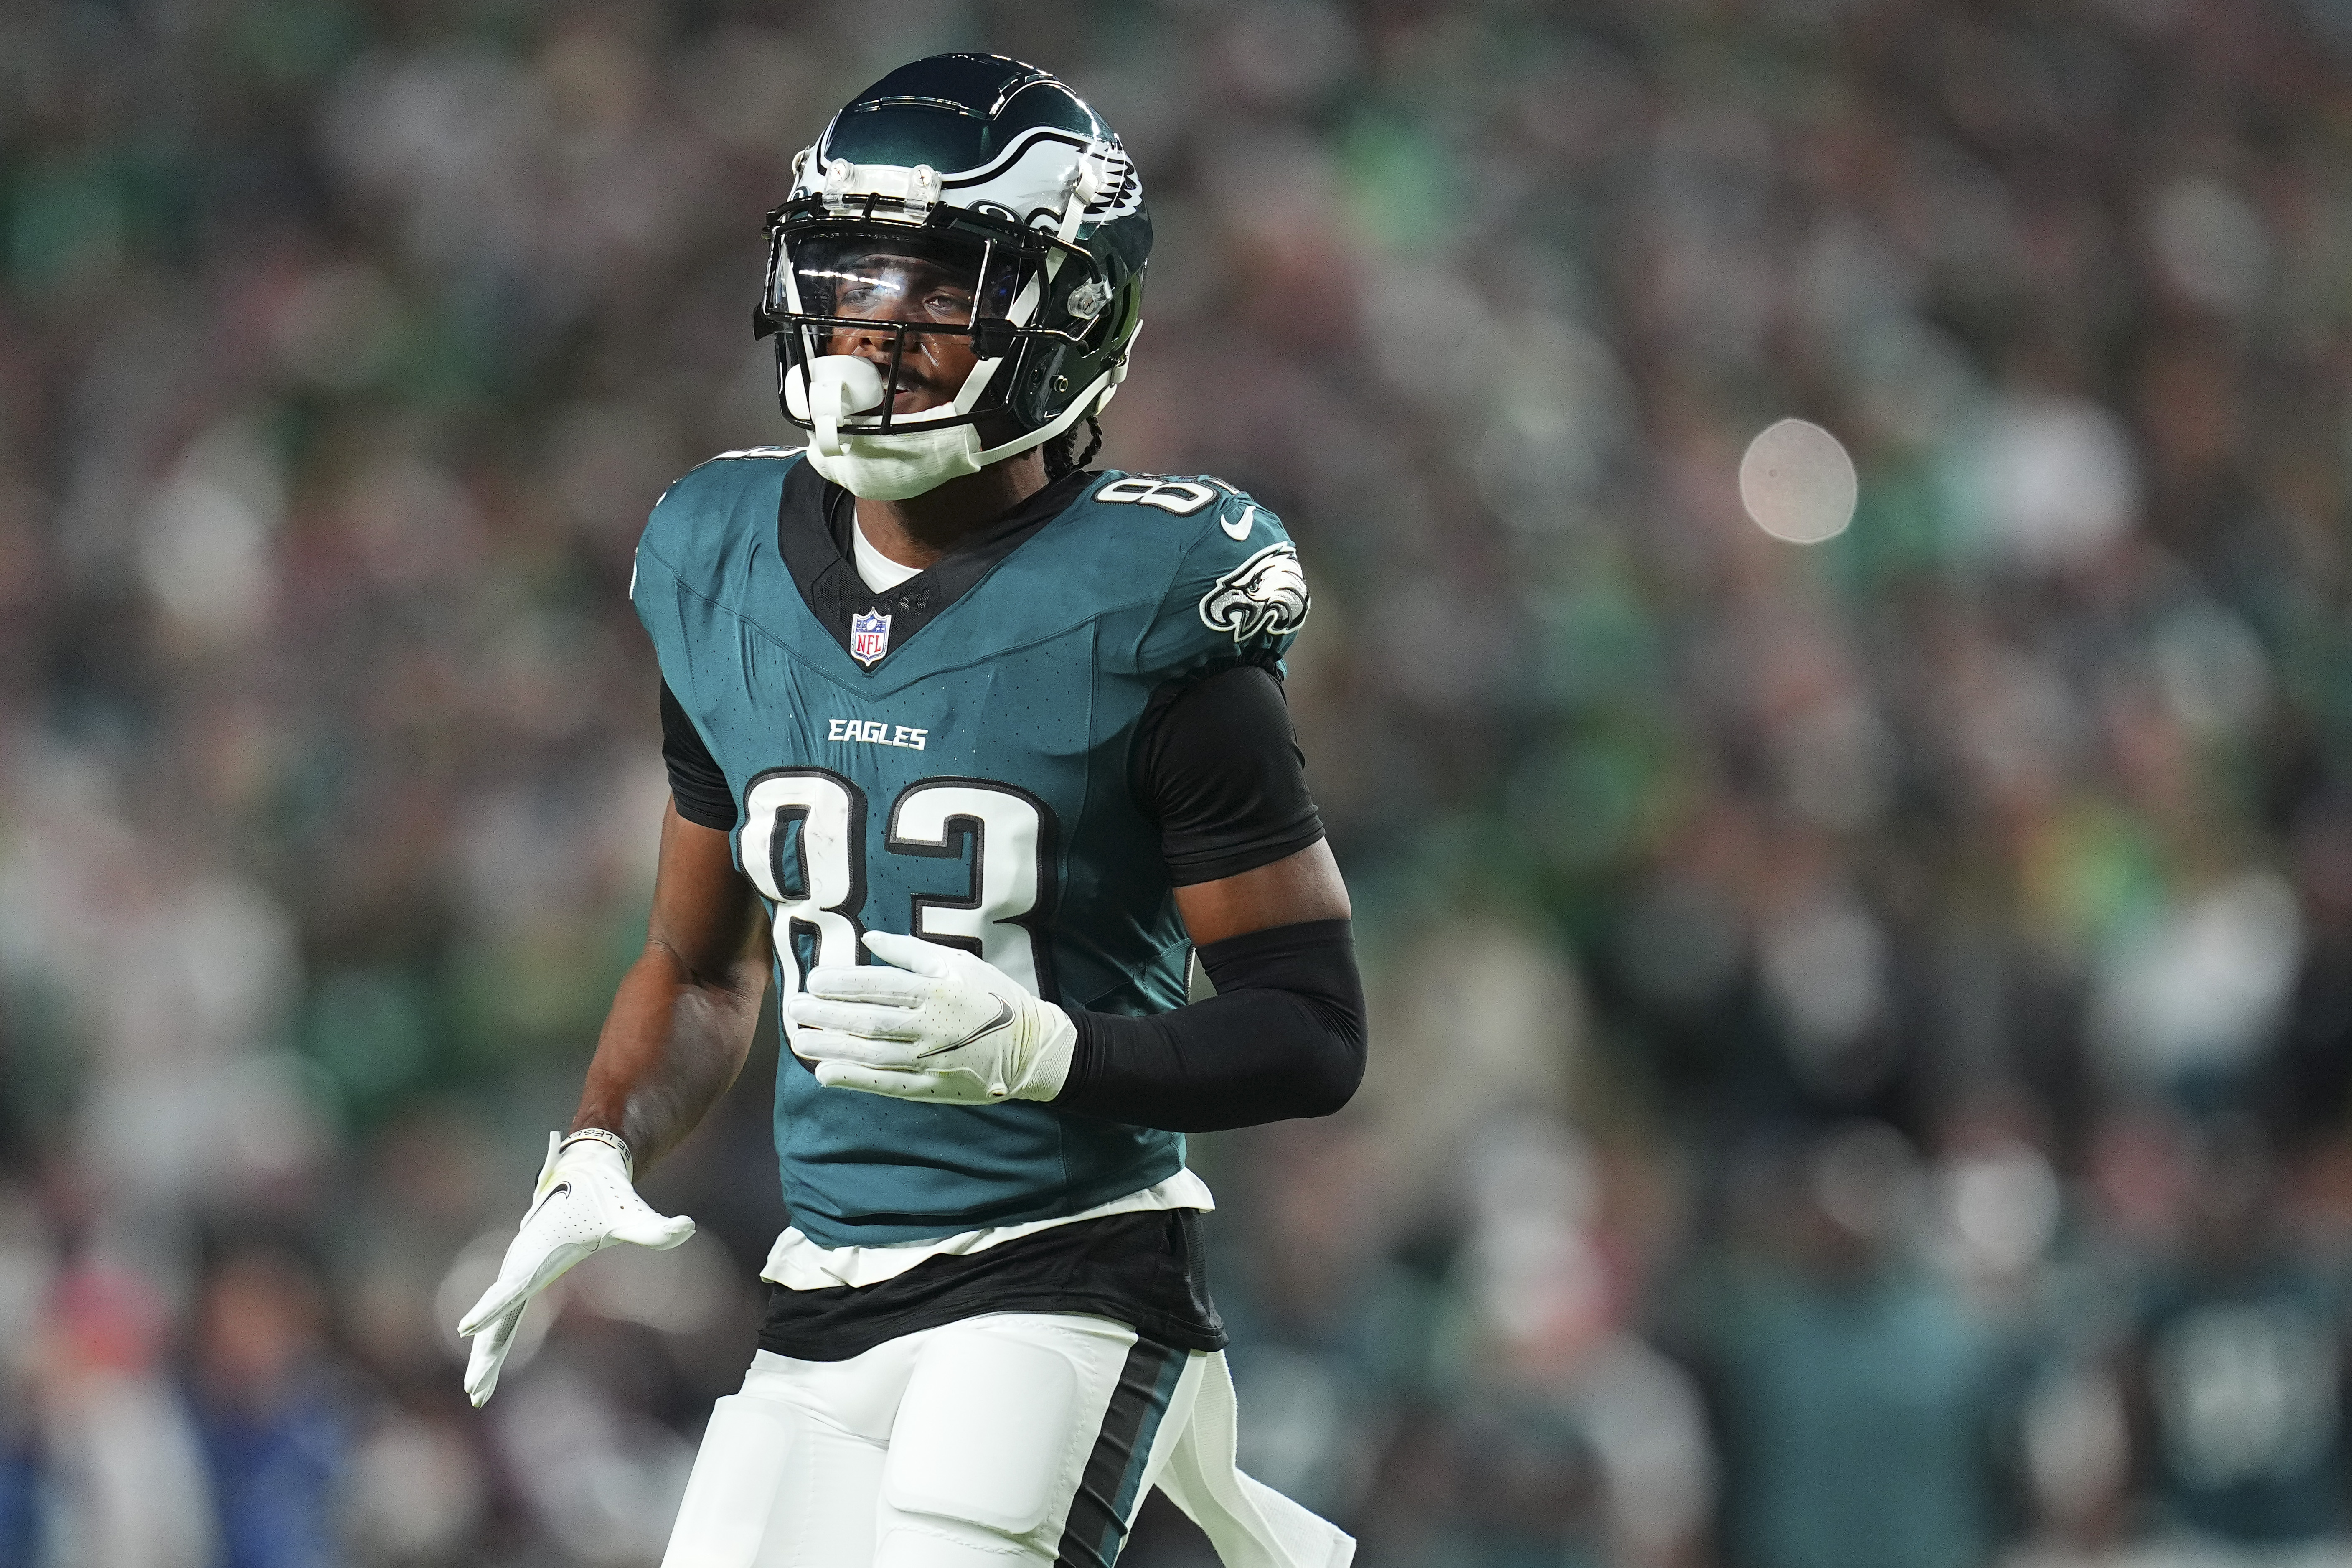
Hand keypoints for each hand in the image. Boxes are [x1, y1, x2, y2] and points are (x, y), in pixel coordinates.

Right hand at [456, 1132, 693, 1405]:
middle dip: (486, 1352)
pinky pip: (506, 1312)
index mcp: (541, 1253)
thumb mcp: (630, 1212)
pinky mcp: (525, 1274)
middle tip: (474, 1391)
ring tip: (476, 1392)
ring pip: (499, 1318)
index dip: (491, 1309)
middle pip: (499, 1314)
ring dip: (486, 1353)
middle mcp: (523, 1262)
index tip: (466, 1329)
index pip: (513, 1287)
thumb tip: (686, 1228)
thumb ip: (655, 1228)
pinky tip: (488, 1364)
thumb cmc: (606, 1194)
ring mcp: (521, 1269)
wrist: (585, 1170)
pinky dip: (495, 1338)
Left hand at [785, 931, 1075, 1104]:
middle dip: (826, 1015)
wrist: (1033, 1048)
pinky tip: (825, 1074)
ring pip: (870, 1053)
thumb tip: (870, 939)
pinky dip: (855, 1079)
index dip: (842, 983)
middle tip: (793, 1010)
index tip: (813, 979)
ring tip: (799, 1040)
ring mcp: (929, 1059)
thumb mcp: (961, 963)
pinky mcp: (932, 1086)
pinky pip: (886, 1084)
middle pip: (868, 1020)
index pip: (879, 986)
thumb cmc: (994, 998)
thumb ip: (912, 952)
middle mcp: (929, 1026)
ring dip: (831, 1047)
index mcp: (936, 991)